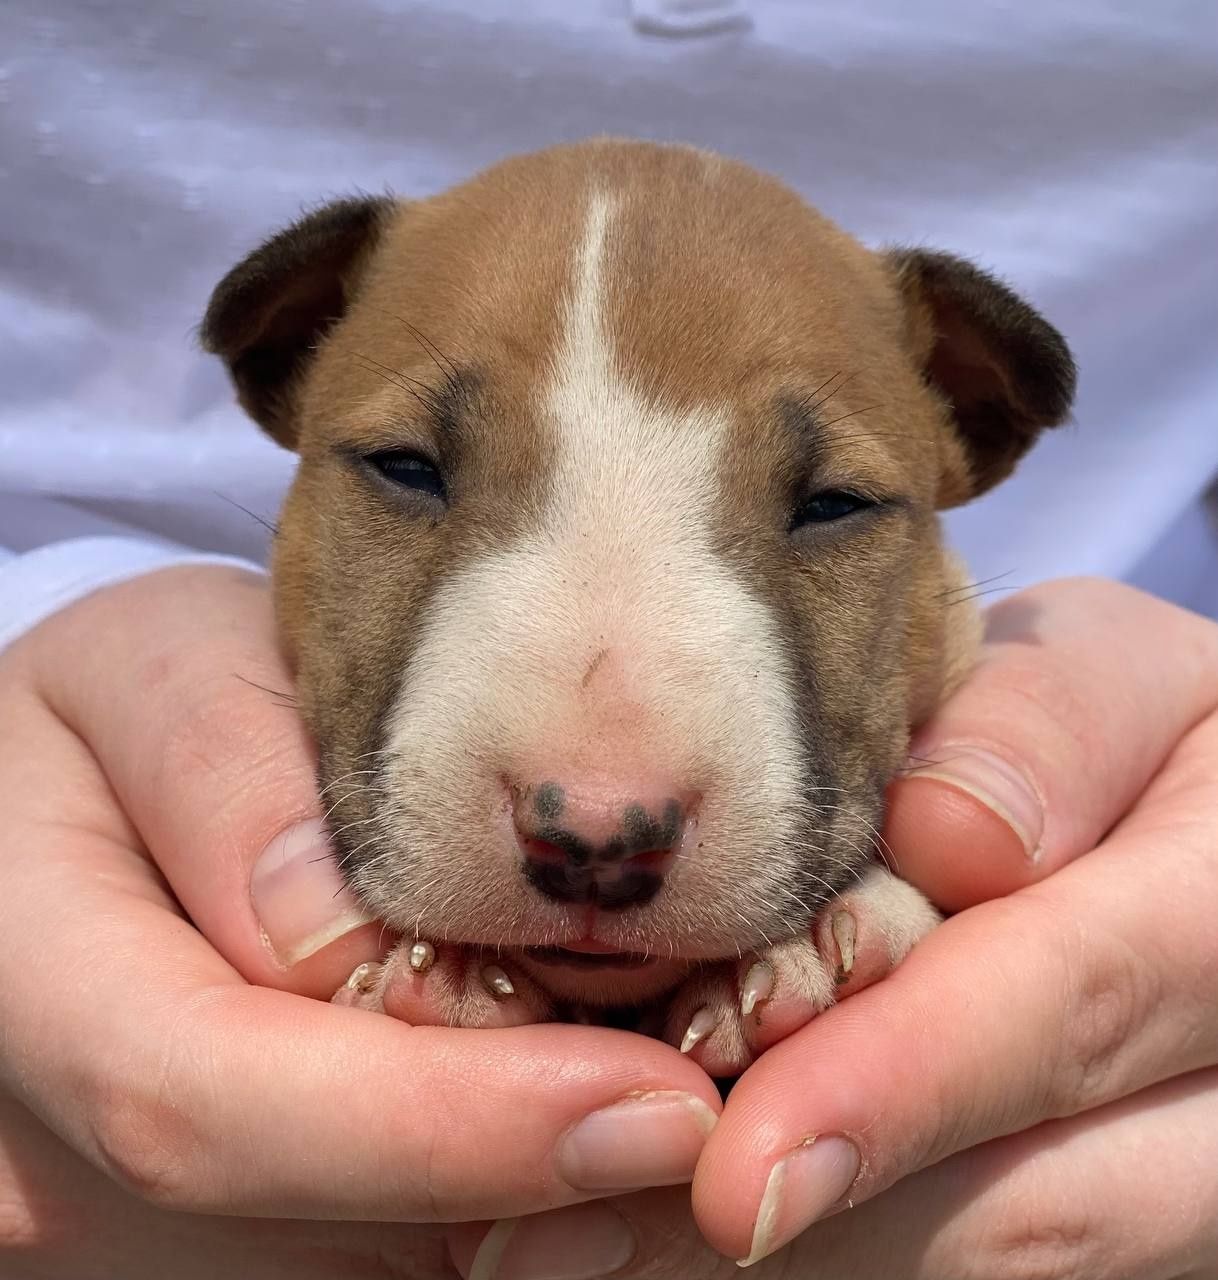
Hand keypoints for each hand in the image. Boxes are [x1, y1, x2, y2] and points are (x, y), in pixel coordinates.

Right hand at [0, 566, 721, 1275]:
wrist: (64, 798)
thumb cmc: (128, 708)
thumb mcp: (160, 667)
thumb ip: (226, 772)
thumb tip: (330, 935)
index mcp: (21, 980)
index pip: (210, 1102)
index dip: (441, 1124)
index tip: (652, 1099)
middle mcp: (50, 1151)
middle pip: (312, 1221)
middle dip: (530, 1183)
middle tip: (711, 1111)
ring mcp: (123, 1219)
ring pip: (367, 1259)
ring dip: (535, 1204)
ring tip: (667, 1099)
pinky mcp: (202, 1234)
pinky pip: (381, 1251)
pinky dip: (500, 1204)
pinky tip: (581, 1117)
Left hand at [450, 578, 1217, 1278]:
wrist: (1187, 812)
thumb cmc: (1116, 725)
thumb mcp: (1101, 674)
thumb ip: (1042, 732)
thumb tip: (947, 841)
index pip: (1075, 1004)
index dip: (900, 1086)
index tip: (732, 1171)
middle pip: (1044, 1204)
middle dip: (821, 1238)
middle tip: (584, 1248)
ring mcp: (1177, 1159)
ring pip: (1010, 1252)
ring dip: (806, 1268)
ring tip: (588, 1253)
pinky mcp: (1113, 1189)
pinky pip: (978, 1246)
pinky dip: (834, 1251)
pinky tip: (677, 1243)